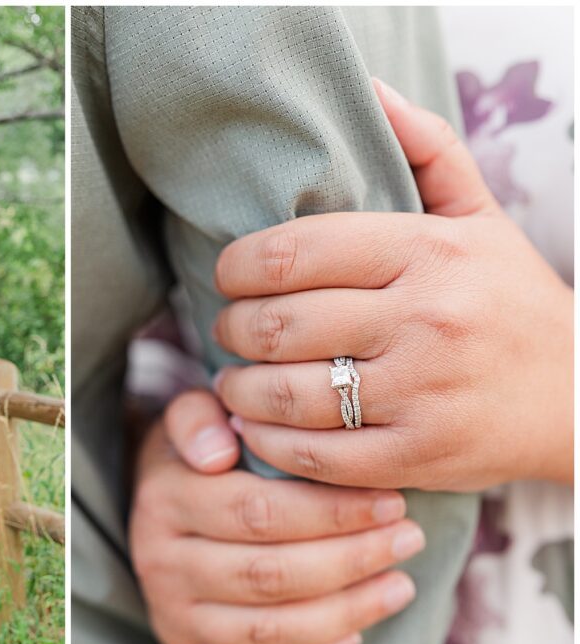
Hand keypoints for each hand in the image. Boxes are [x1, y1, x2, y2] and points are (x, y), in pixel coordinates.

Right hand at [131, 390, 423, 643]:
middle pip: (267, 575)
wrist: (158, 504)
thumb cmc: (200, 454)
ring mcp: (173, 614)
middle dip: (350, 560)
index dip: (330, 512)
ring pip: (267, 630)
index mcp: (164, 501)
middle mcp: (160, 563)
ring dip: (344, 613)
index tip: (392, 500)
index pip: (256, 513)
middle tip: (409, 539)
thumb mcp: (192, 417)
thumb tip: (217, 452)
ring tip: (401, 586)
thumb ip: (199, 418)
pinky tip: (354, 637)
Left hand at [213, 78, 572, 490]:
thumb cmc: (510, 299)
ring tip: (234, 381)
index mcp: (426, 251)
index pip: (294, 251)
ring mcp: (421, 392)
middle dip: (231, 328)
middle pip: (278, 324)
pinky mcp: (417, 455)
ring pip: (286, 394)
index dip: (236, 266)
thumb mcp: (478, 216)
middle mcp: (422, 319)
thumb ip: (427, 149)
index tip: (228, 276)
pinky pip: (313, 455)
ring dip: (238, 389)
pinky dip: (267, 444)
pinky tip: (257, 429)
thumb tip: (370, 93)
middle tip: (228, 330)